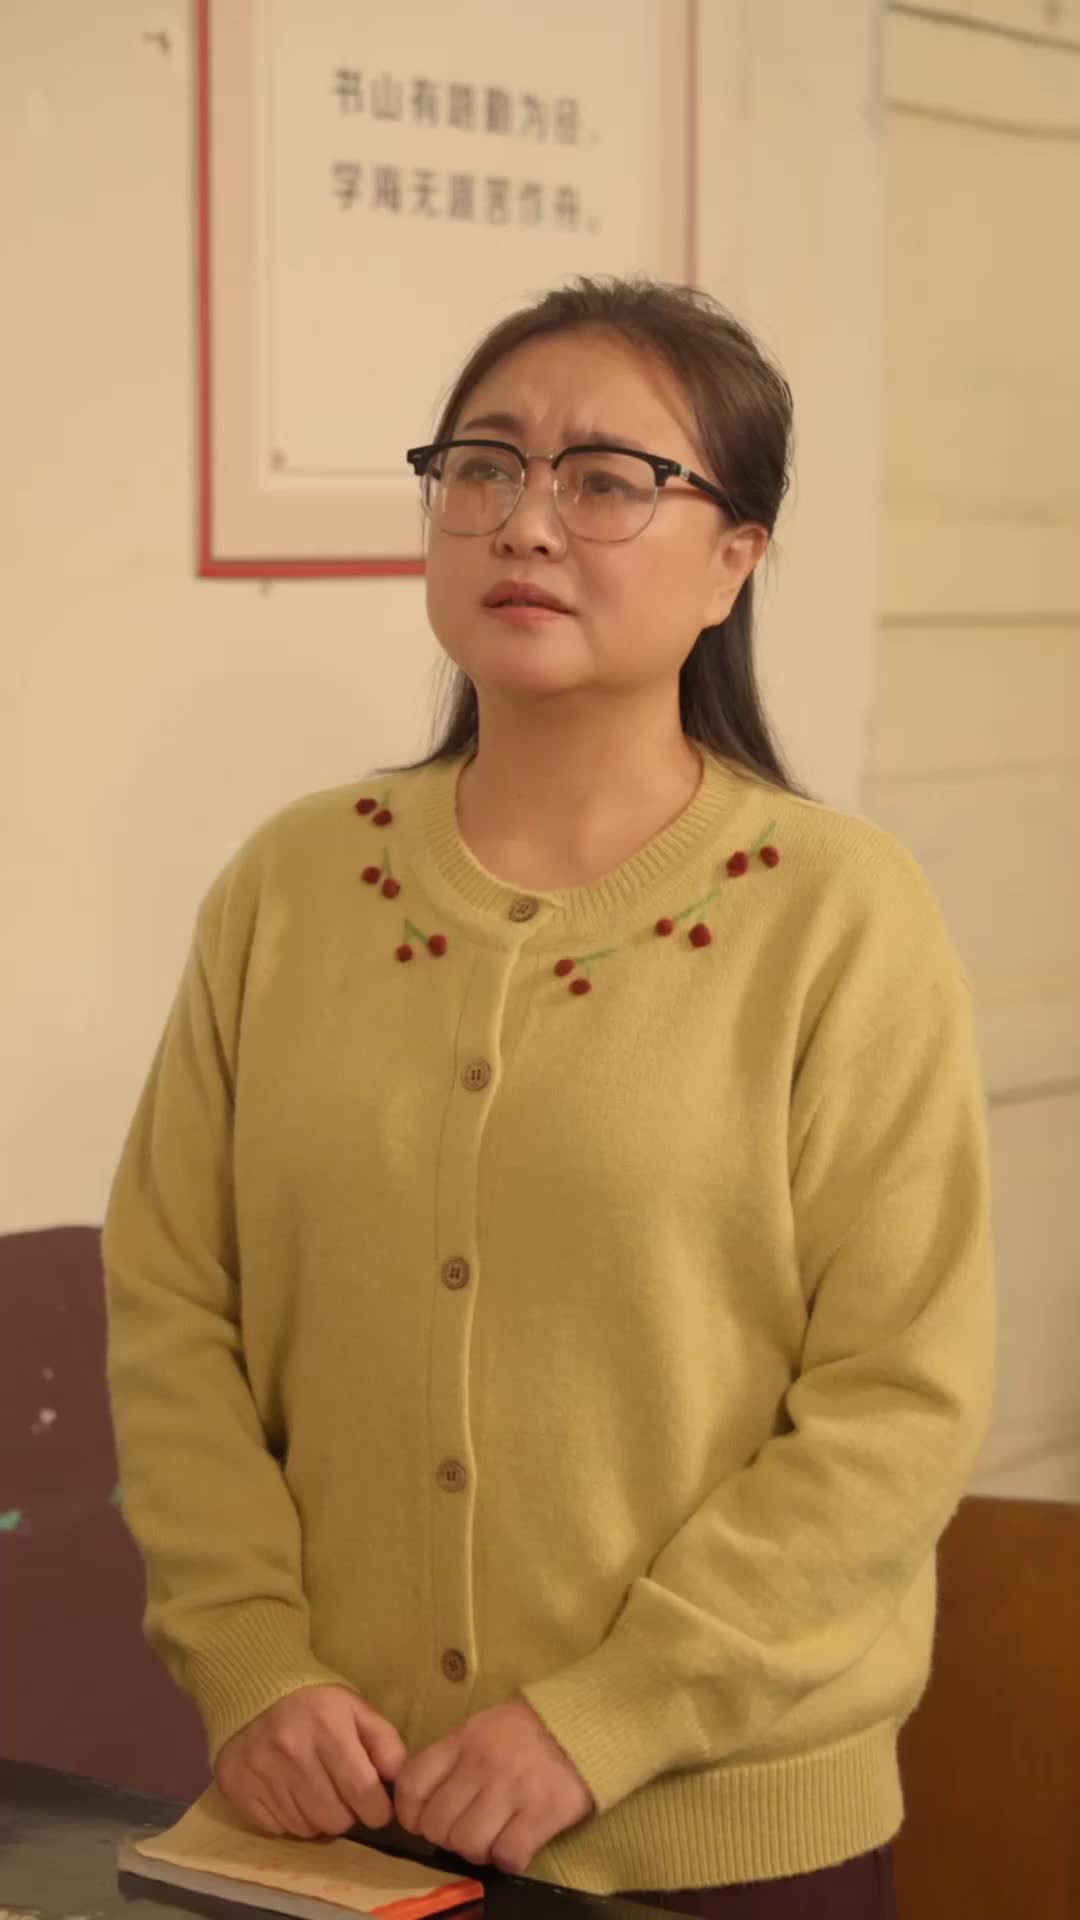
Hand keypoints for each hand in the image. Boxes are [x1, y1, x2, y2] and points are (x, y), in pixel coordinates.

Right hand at [215, 1684, 405, 1838]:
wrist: (254, 1688)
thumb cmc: (314, 1703)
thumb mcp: (356, 1708)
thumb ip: (385, 1742)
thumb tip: (398, 1780)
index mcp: (328, 1728)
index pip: (363, 1792)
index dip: (377, 1809)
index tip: (377, 1807)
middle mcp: (293, 1753)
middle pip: (335, 1819)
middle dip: (347, 1813)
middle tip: (341, 1794)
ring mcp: (262, 1773)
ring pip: (306, 1828)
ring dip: (318, 1818)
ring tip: (315, 1791)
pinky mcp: (239, 1790)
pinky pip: (277, 1829)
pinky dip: (289, 1819)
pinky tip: (290, 1794)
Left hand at [394, 1698, 592, 1875]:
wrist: (586, 1723)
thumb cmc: (527, 1730)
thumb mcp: (481, 1728)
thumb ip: (451, 1759)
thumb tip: (421, 1801)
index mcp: (463, 1740)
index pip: (411, 1784)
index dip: (410, 1814)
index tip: (423, 1822)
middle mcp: (482, 1764)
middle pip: (437, 1825)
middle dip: (447, 1837)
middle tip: (466, 1831)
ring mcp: (512, 1789)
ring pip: (468, 1844)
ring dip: (477, 1851)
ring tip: (493, 1839)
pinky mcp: (543, 1812)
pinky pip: (507, 1855)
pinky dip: (508, 1859)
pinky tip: (517, 1845)